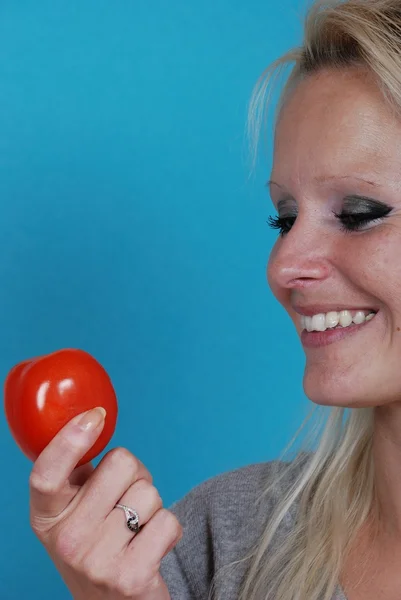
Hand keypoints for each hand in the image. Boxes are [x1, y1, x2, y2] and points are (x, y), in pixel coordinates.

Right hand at [29, 407, 182, 598]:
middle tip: (126, 497)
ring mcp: (95, 562)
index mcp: (46, 517)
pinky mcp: (130, 578)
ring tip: (136, 528)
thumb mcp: (76, 511)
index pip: (46, 473)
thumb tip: (93, 419)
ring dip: (152, 504)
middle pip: (120, 464)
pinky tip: (152, 546)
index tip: (94, 416)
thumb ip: (79, 474)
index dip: (69, 440)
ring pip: (149, 492)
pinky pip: (168, 521)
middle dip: (135, 473)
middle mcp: (65, 540)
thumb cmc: (99, 544)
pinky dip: (169, 528)